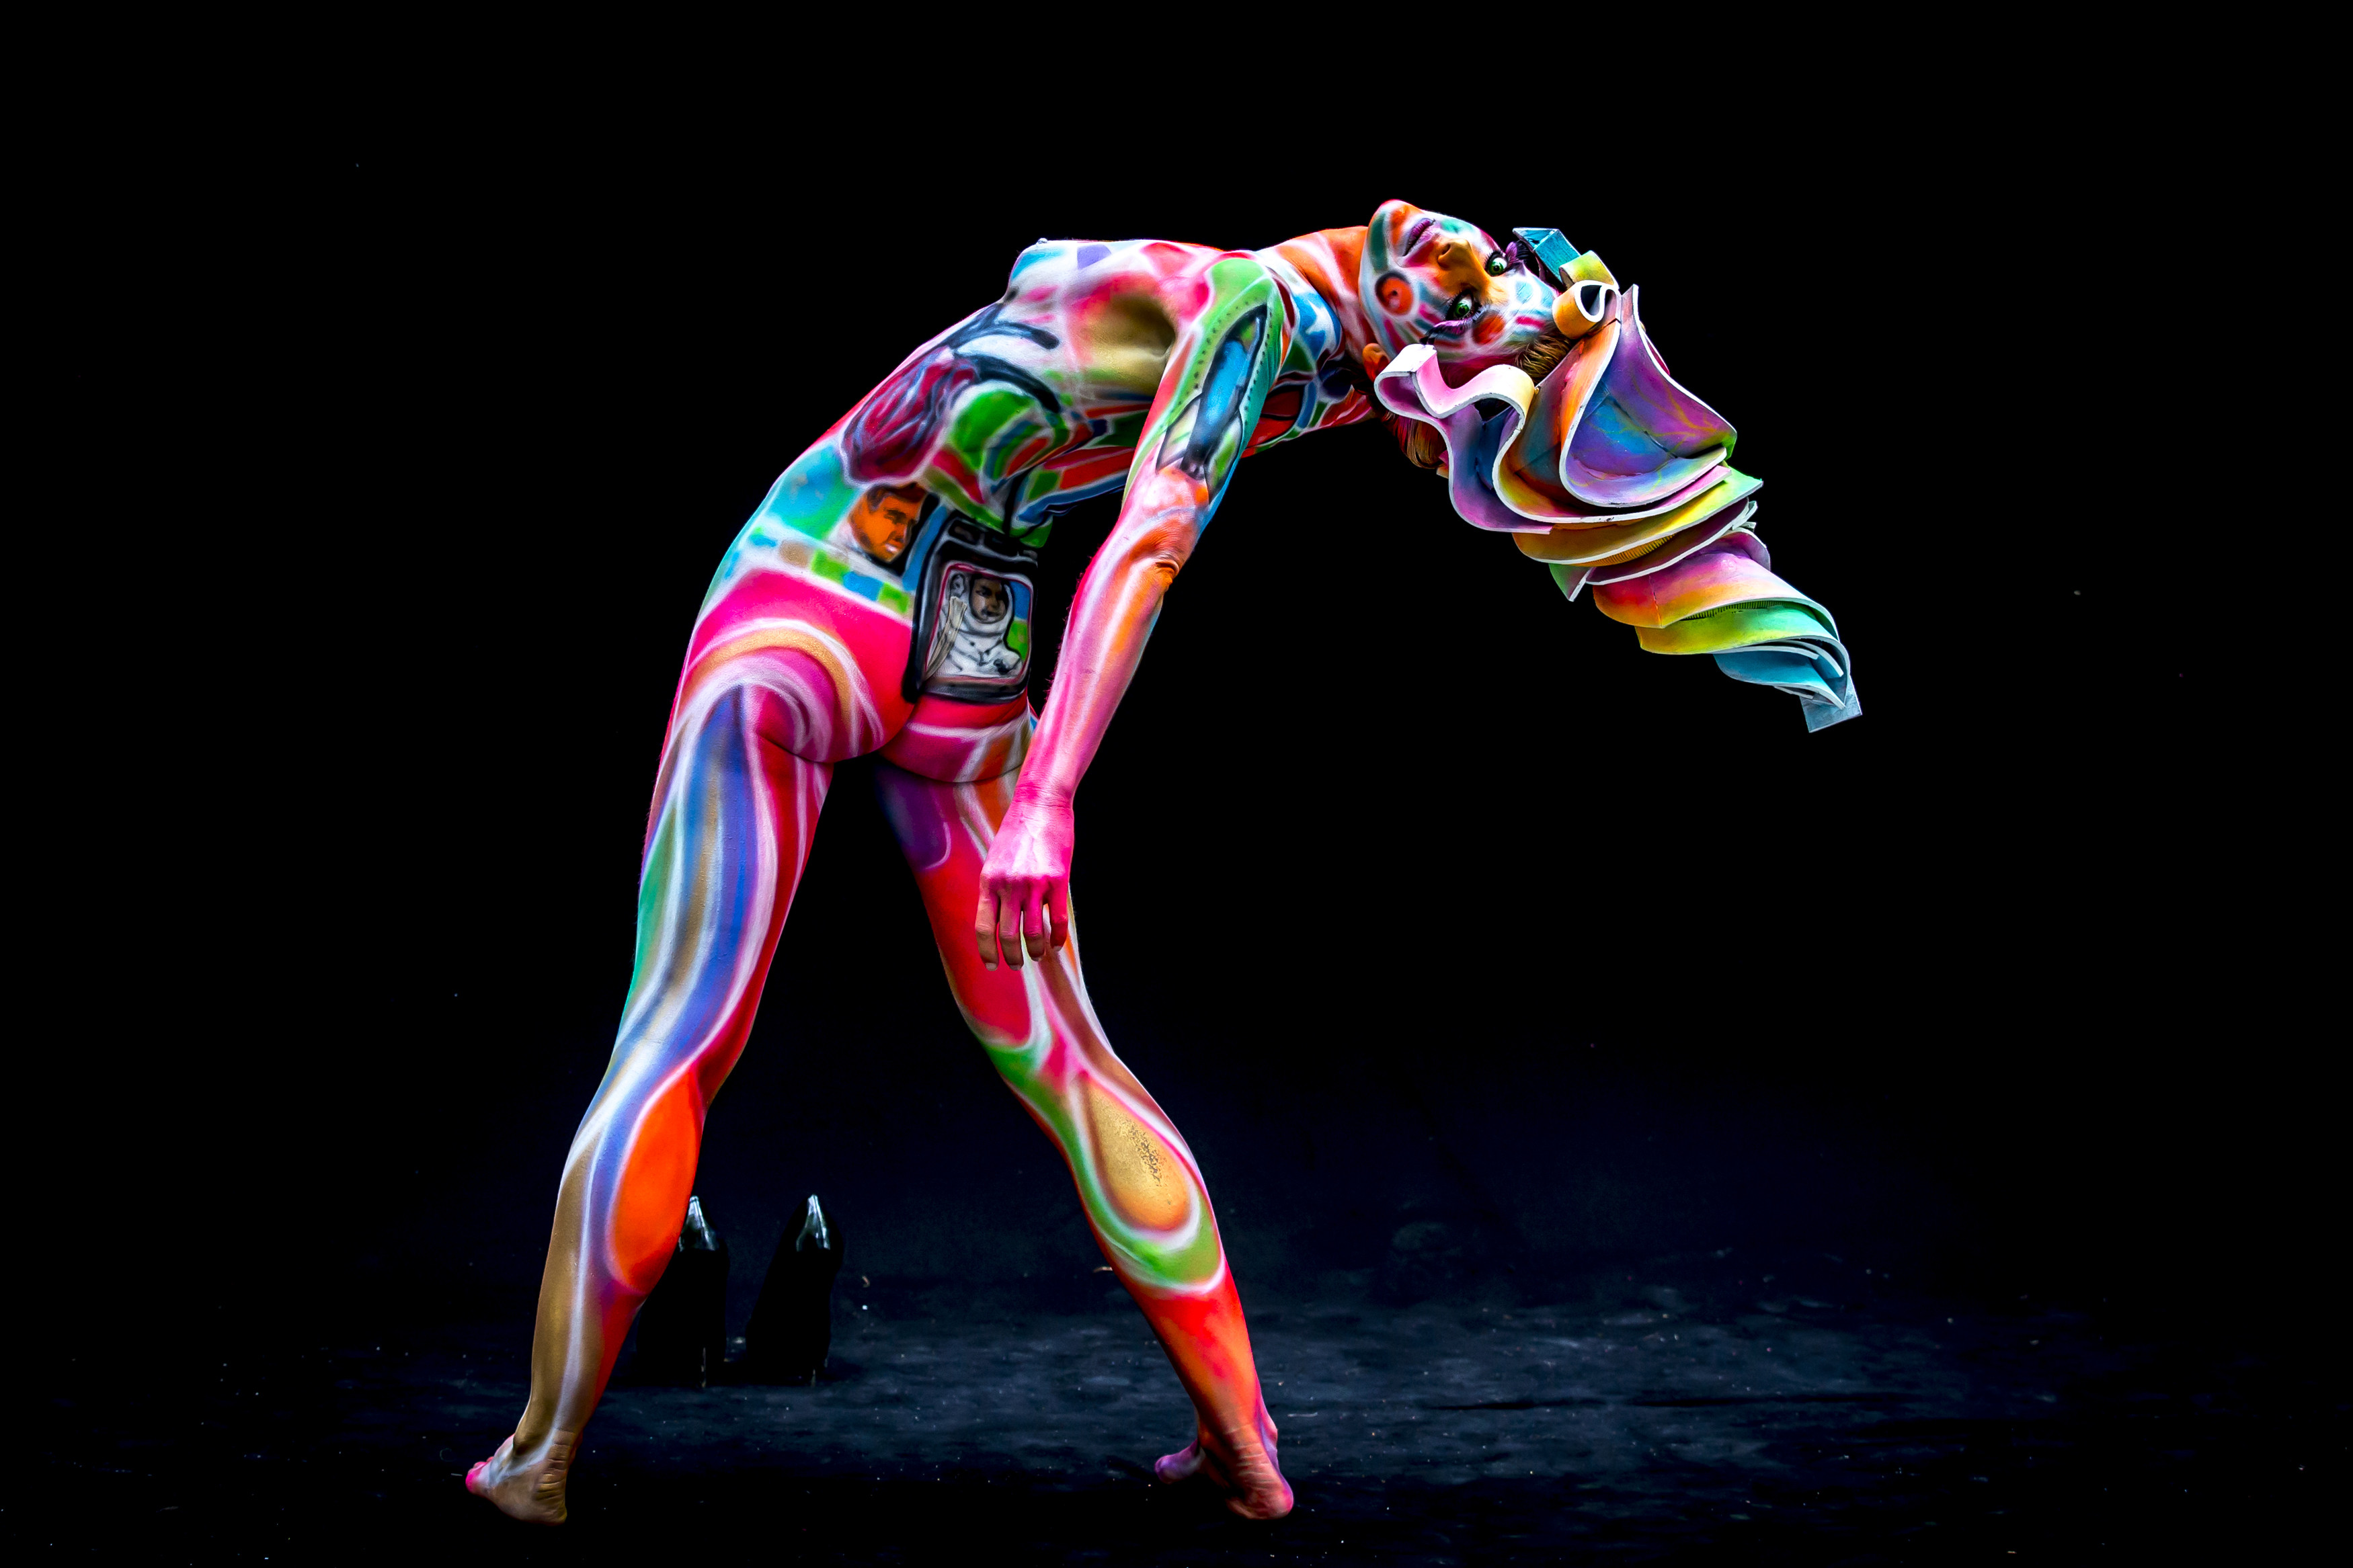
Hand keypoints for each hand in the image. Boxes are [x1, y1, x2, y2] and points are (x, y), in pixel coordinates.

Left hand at [976, 791, 1072, 969]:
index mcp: (989, 881)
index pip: (984, 927)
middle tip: (1016, 966)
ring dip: (1035, 951)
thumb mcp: (995, 860)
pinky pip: (1057, 920)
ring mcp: (1034, 884)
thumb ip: (994, 889)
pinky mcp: (1058, 881)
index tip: (991, 965)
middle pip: (1008, 935)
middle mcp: (1009, 885)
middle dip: (1012, 957)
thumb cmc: (1018, 832)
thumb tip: (998, 919)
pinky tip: (1056, 945)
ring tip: (1038, 957)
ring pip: (1034, 932)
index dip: (986, 951)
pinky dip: (1057, 938)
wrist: (1041, 805)